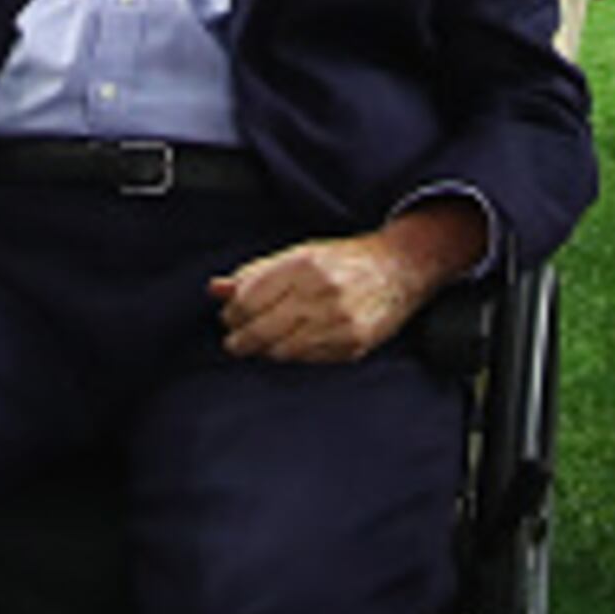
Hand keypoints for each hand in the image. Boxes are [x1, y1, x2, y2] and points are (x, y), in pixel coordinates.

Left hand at [213, 203, 478, 363]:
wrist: (399, 269)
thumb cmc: (343, 260)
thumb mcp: (298, 254)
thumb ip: (255, 273)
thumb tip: (215, 289)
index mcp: (304, 264)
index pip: (250, 299)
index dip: (233, 313)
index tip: (228, 318)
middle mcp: (321, 292)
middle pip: (263, 330)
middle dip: (241, 340)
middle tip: (235, 342)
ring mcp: (340, 321)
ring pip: (283, 350)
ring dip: (265, 350)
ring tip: (260, 344)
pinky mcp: (354, 344)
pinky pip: (309, 359)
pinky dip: (292, 355)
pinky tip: (289, 346)